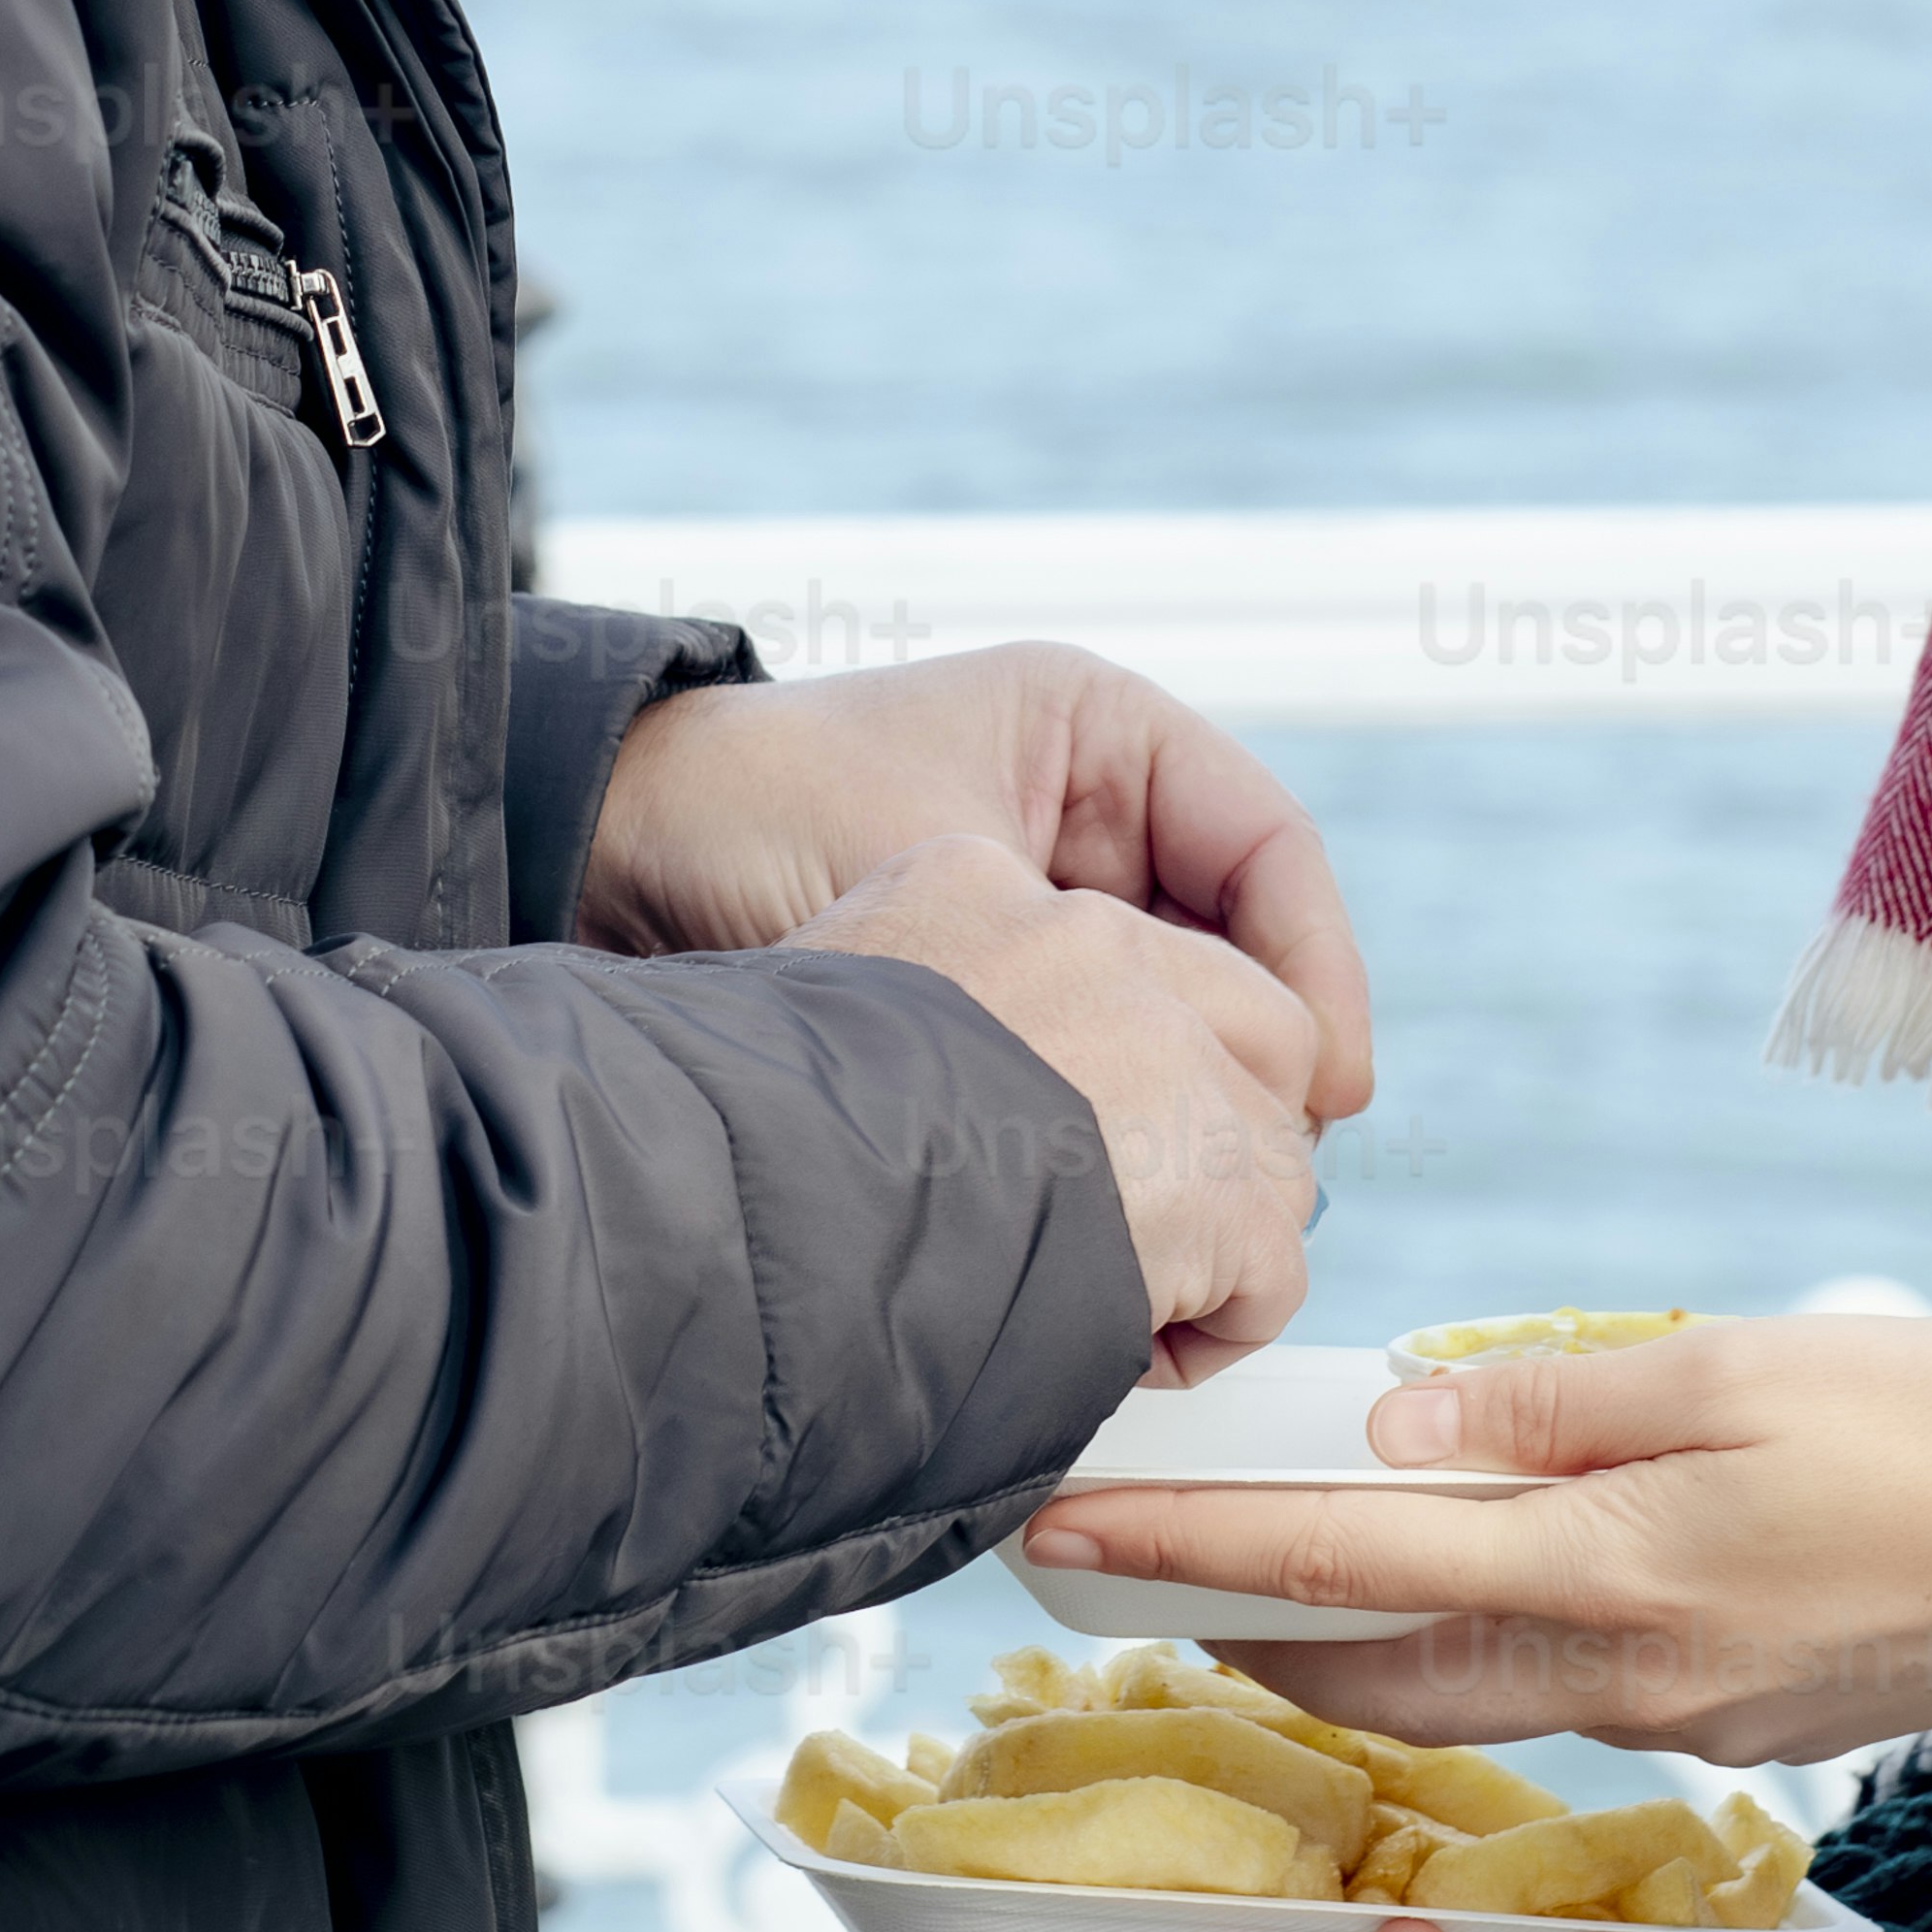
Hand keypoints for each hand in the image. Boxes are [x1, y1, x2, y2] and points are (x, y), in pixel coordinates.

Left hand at [581, 647, 1370, 1120]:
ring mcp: (1054, 899)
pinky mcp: (1006, 984)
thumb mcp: (926, 855)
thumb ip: (1047, 954)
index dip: (1317, 966)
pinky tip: (1126, 1191)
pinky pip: (1106, 1055)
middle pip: (1244, 942)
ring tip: (1211, 1197)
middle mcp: (1094, 811)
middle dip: (1267, 1057)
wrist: (605, 858)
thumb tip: (1160, 1078)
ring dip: (1202, 1102)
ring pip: (1184, 1012)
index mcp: (1099, 734)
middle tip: (1274, 1170)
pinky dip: (1126, 1120)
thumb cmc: (752, 811)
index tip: (1325, 1082)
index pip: (1266, 848)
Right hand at [797, 833, 1321, 1363]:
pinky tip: (1136, 1351)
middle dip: (1219, 1128)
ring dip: (1219, 1236)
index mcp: (973, 886)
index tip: (1051, 1142)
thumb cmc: (743, 1151)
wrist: (751, 1228)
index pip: (1110, 955)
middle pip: (1238, 1021)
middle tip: (1149, 1215)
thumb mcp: (803, 1015)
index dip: (1109, 1066)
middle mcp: (1087, 942)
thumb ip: (902, 1016)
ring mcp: (1166, 1053)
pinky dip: (1223, 1328)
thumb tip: (941, 1090)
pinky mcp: (1215, 1177)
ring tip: (1127, 1299)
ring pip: (1270, 1146)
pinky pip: (1274, 1265)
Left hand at [1014, 1313, 1931, 1765]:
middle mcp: (1620, 1677)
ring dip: (1334, 1648)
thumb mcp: (1744, 1365)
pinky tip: (1438, 1574)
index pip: (1349, 1563)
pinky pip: (1544, 1687)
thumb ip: (1560, 1395)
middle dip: (1229, 1629)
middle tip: (1110, 1571)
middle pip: (1371, 1669)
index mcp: (1612, 1576)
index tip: (1069, 1526)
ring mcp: (1673, 1717)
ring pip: (1452, 1689)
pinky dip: (1456, 1641)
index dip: (1195, 1547)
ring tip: (1236, 1579)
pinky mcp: (1723, 1715)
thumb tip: (1400, 1414)